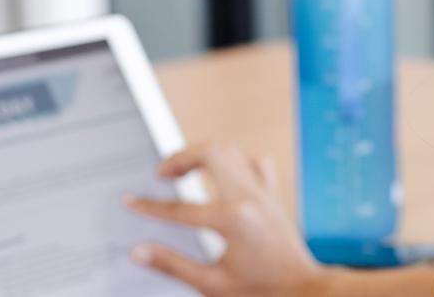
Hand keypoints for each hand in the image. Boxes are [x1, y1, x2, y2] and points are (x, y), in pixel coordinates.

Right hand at [125, 142, 329, 296]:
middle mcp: (249, 198)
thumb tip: (140, 252)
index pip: (178, 208)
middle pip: (210, 153)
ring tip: (185, 169)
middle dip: (180, 157)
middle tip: (162, 174)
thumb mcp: (211, 284)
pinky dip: (234, 162)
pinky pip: (253, 163)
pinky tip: (222, 176)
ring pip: (232, 150)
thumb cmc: (263, 290)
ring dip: (204, 153)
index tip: (130, 201)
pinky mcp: (272, 195)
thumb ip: (172, 264)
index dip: (149, 206)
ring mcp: (264, 193)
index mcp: (231, 219)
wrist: (303, 290)